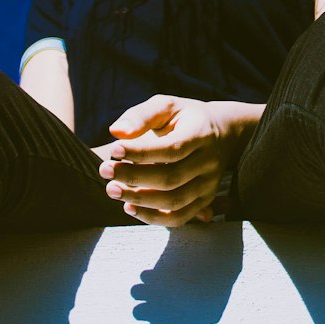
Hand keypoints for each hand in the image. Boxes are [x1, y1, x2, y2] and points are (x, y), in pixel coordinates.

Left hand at [97, 94, 234, 227]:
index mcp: (201, 133)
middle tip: (104, 171)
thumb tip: (117, 132)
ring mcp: (209, 184)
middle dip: (133, 177)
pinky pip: (178, 217)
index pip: (171, 149)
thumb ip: (141, 116)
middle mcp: (210, 161)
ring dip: (139, 200)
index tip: (113, 149)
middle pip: (171, 178)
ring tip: (112, 189)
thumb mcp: (166, 106)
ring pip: (174, 202)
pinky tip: (129, 208)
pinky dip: (152, 217)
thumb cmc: (183, 117)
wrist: (220, 133)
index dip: (141, 152)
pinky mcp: (204, 201)